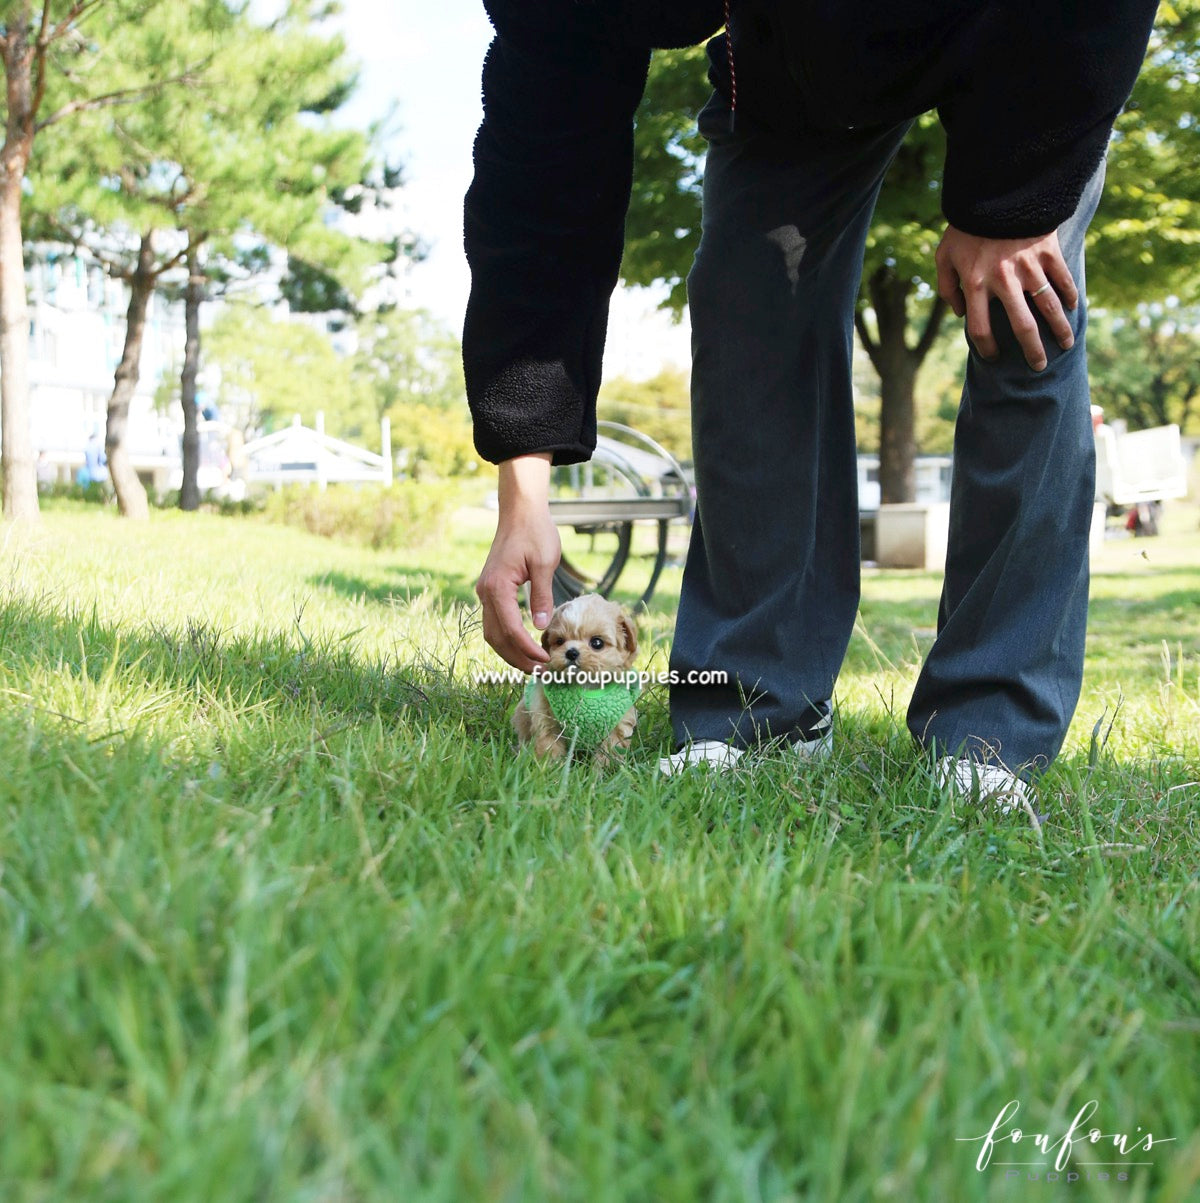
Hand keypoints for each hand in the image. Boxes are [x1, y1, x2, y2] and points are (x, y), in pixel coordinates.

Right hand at [475, 453, 559, 671]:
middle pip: (496, 637)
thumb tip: (540, 626)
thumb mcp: (544, 563)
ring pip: (492, 632)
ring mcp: (485, 591)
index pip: (510, 629)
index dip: (527, 649)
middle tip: (538, 671)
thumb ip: (542, 596)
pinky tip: (523, 645)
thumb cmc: (535, 532)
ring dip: (510, 651)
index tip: (545, 660)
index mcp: (497, 586)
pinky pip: (495, 621)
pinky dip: (507, 638)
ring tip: (531, 664)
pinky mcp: (491, 590)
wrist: (520, 511)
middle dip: (516, 658)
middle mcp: (485, 592)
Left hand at [935, 225, 1078, 371]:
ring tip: (1066, 346)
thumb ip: (947, 288)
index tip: (994, 357)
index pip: (980, 329)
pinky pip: (1062, 279)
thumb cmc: (966, 228)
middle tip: (1039, 367)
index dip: (987, 348)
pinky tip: (1071, 309)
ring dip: (1059, 329)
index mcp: (975, 284)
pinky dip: (1069, 295)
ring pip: (1048, 305)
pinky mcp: (1047, 251)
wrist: (996, 191)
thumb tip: (960, 315)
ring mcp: (1028, 266)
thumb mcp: (944, 256)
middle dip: (1032, 350)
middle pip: (1022, 325)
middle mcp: (1003, 279)